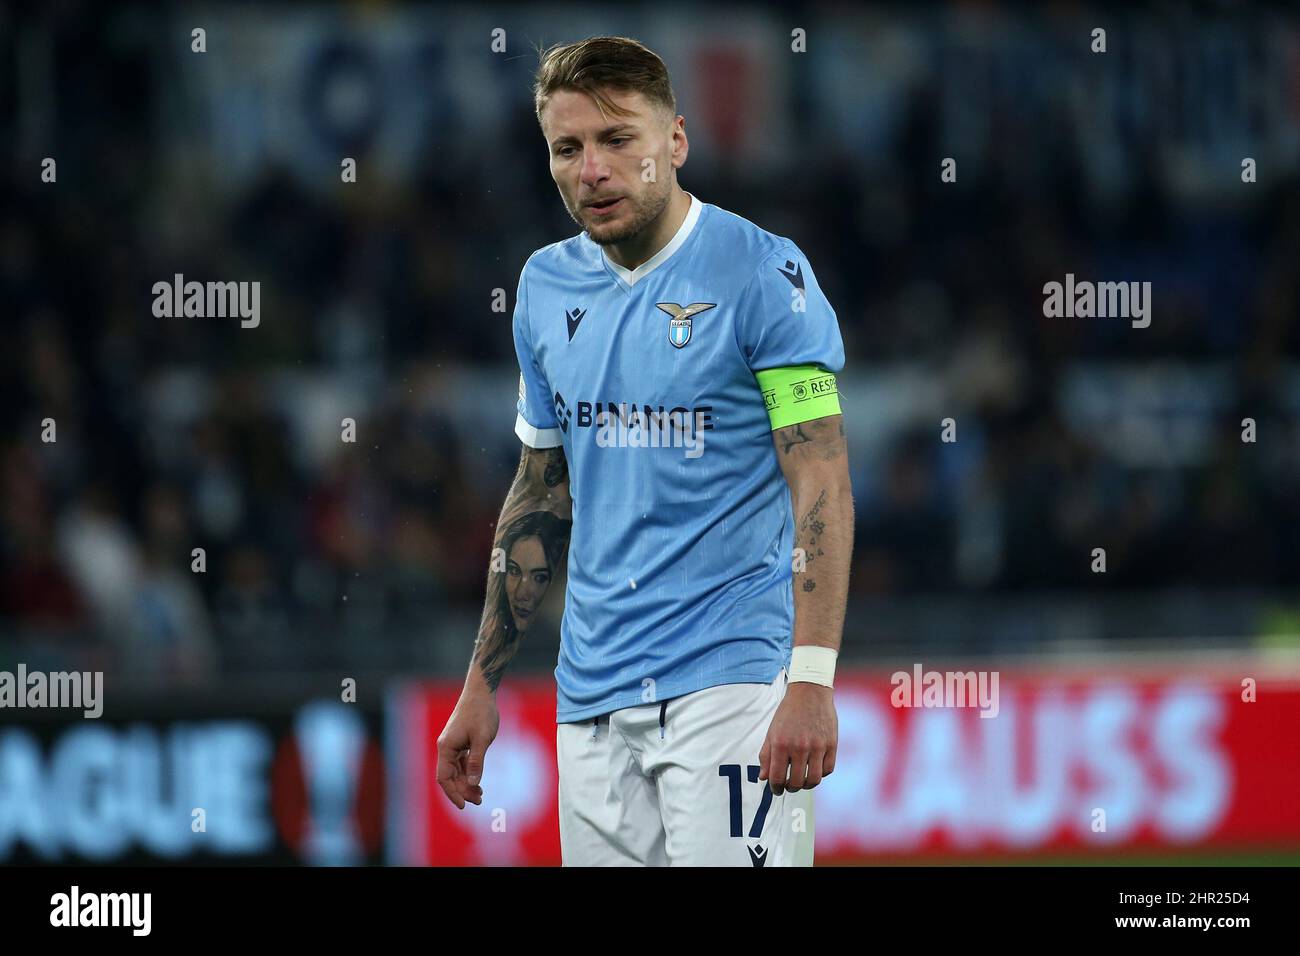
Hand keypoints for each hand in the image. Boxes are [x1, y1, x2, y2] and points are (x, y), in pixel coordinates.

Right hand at [436, 688, 499, 808]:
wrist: (481, 692)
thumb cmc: (481, 713)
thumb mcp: (482, 738)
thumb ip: (477, 761)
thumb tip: (472, 783)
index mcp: (446, 747)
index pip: (444, 777)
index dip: (453, 793)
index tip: (463, 805)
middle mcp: (446, 747)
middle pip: (450, 776)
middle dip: (462, 790)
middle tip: (479, 801)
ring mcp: (452, 744)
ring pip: (455, 770)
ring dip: (466, 783)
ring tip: (480, 794)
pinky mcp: (460, 741)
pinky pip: (461, 762)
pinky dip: (468, 772)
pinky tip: (477, 780)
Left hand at [758, 681, 836, 794]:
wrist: (810, 691)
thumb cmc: (788, 713)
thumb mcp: (772, 731)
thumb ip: (766, 756)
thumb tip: (763, 778)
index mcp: (781, 744)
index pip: (777, 778)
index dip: (776, 788)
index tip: (776, 789)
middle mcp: (799, 746)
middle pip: (796, 783)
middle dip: (790, 788)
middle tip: (789, 786)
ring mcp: (817, 746)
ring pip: (813, 780)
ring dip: (806, 785)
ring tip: (802, 781)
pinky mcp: (831, 744)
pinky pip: (828, 769)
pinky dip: (821, 773)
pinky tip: (814, 769)